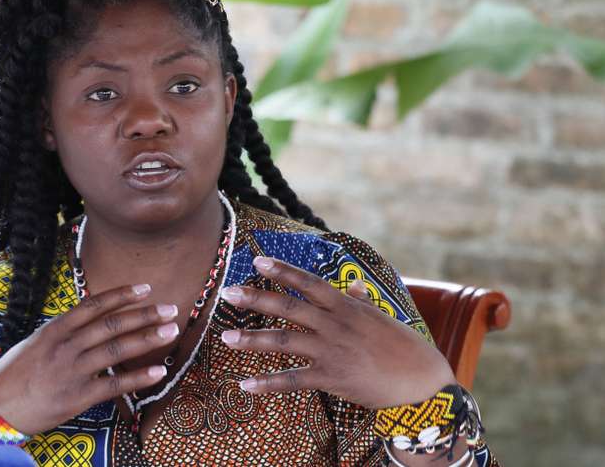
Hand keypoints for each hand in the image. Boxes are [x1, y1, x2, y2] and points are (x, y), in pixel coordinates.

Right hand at [0, 283, 179, 434]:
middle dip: (144, 314)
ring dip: (148, 338)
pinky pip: (114, 385)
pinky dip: (138, 377)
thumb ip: (60, 335)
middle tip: (170, 308)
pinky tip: (158, 371)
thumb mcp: (32, 346)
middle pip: (111, 324)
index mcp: (53, 330)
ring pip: (117, 349)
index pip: (93, 305)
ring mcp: (71, 371)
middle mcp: (65, 346)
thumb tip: (86, 324)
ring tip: (171, 331)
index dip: (121, 295)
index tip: (145, 289)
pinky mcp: (77, 397)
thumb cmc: (10, 378)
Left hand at [219, 256, 455, 408]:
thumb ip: (360, 301)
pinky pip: (292, 379)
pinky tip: (245, 386)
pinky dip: (267, 383)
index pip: (308, 283)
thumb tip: (352, 285)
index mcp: (345, 307)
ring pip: (283, 341)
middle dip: (255, 298)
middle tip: (227, 293)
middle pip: (287, 307)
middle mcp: (334, 325)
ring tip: (224, 338)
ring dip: (251, 339)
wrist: (422, 382)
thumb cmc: (402, 347)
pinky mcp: (331, 378)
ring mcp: (331, 351)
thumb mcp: (380, 317)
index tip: (257, 260)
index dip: (283, 271)